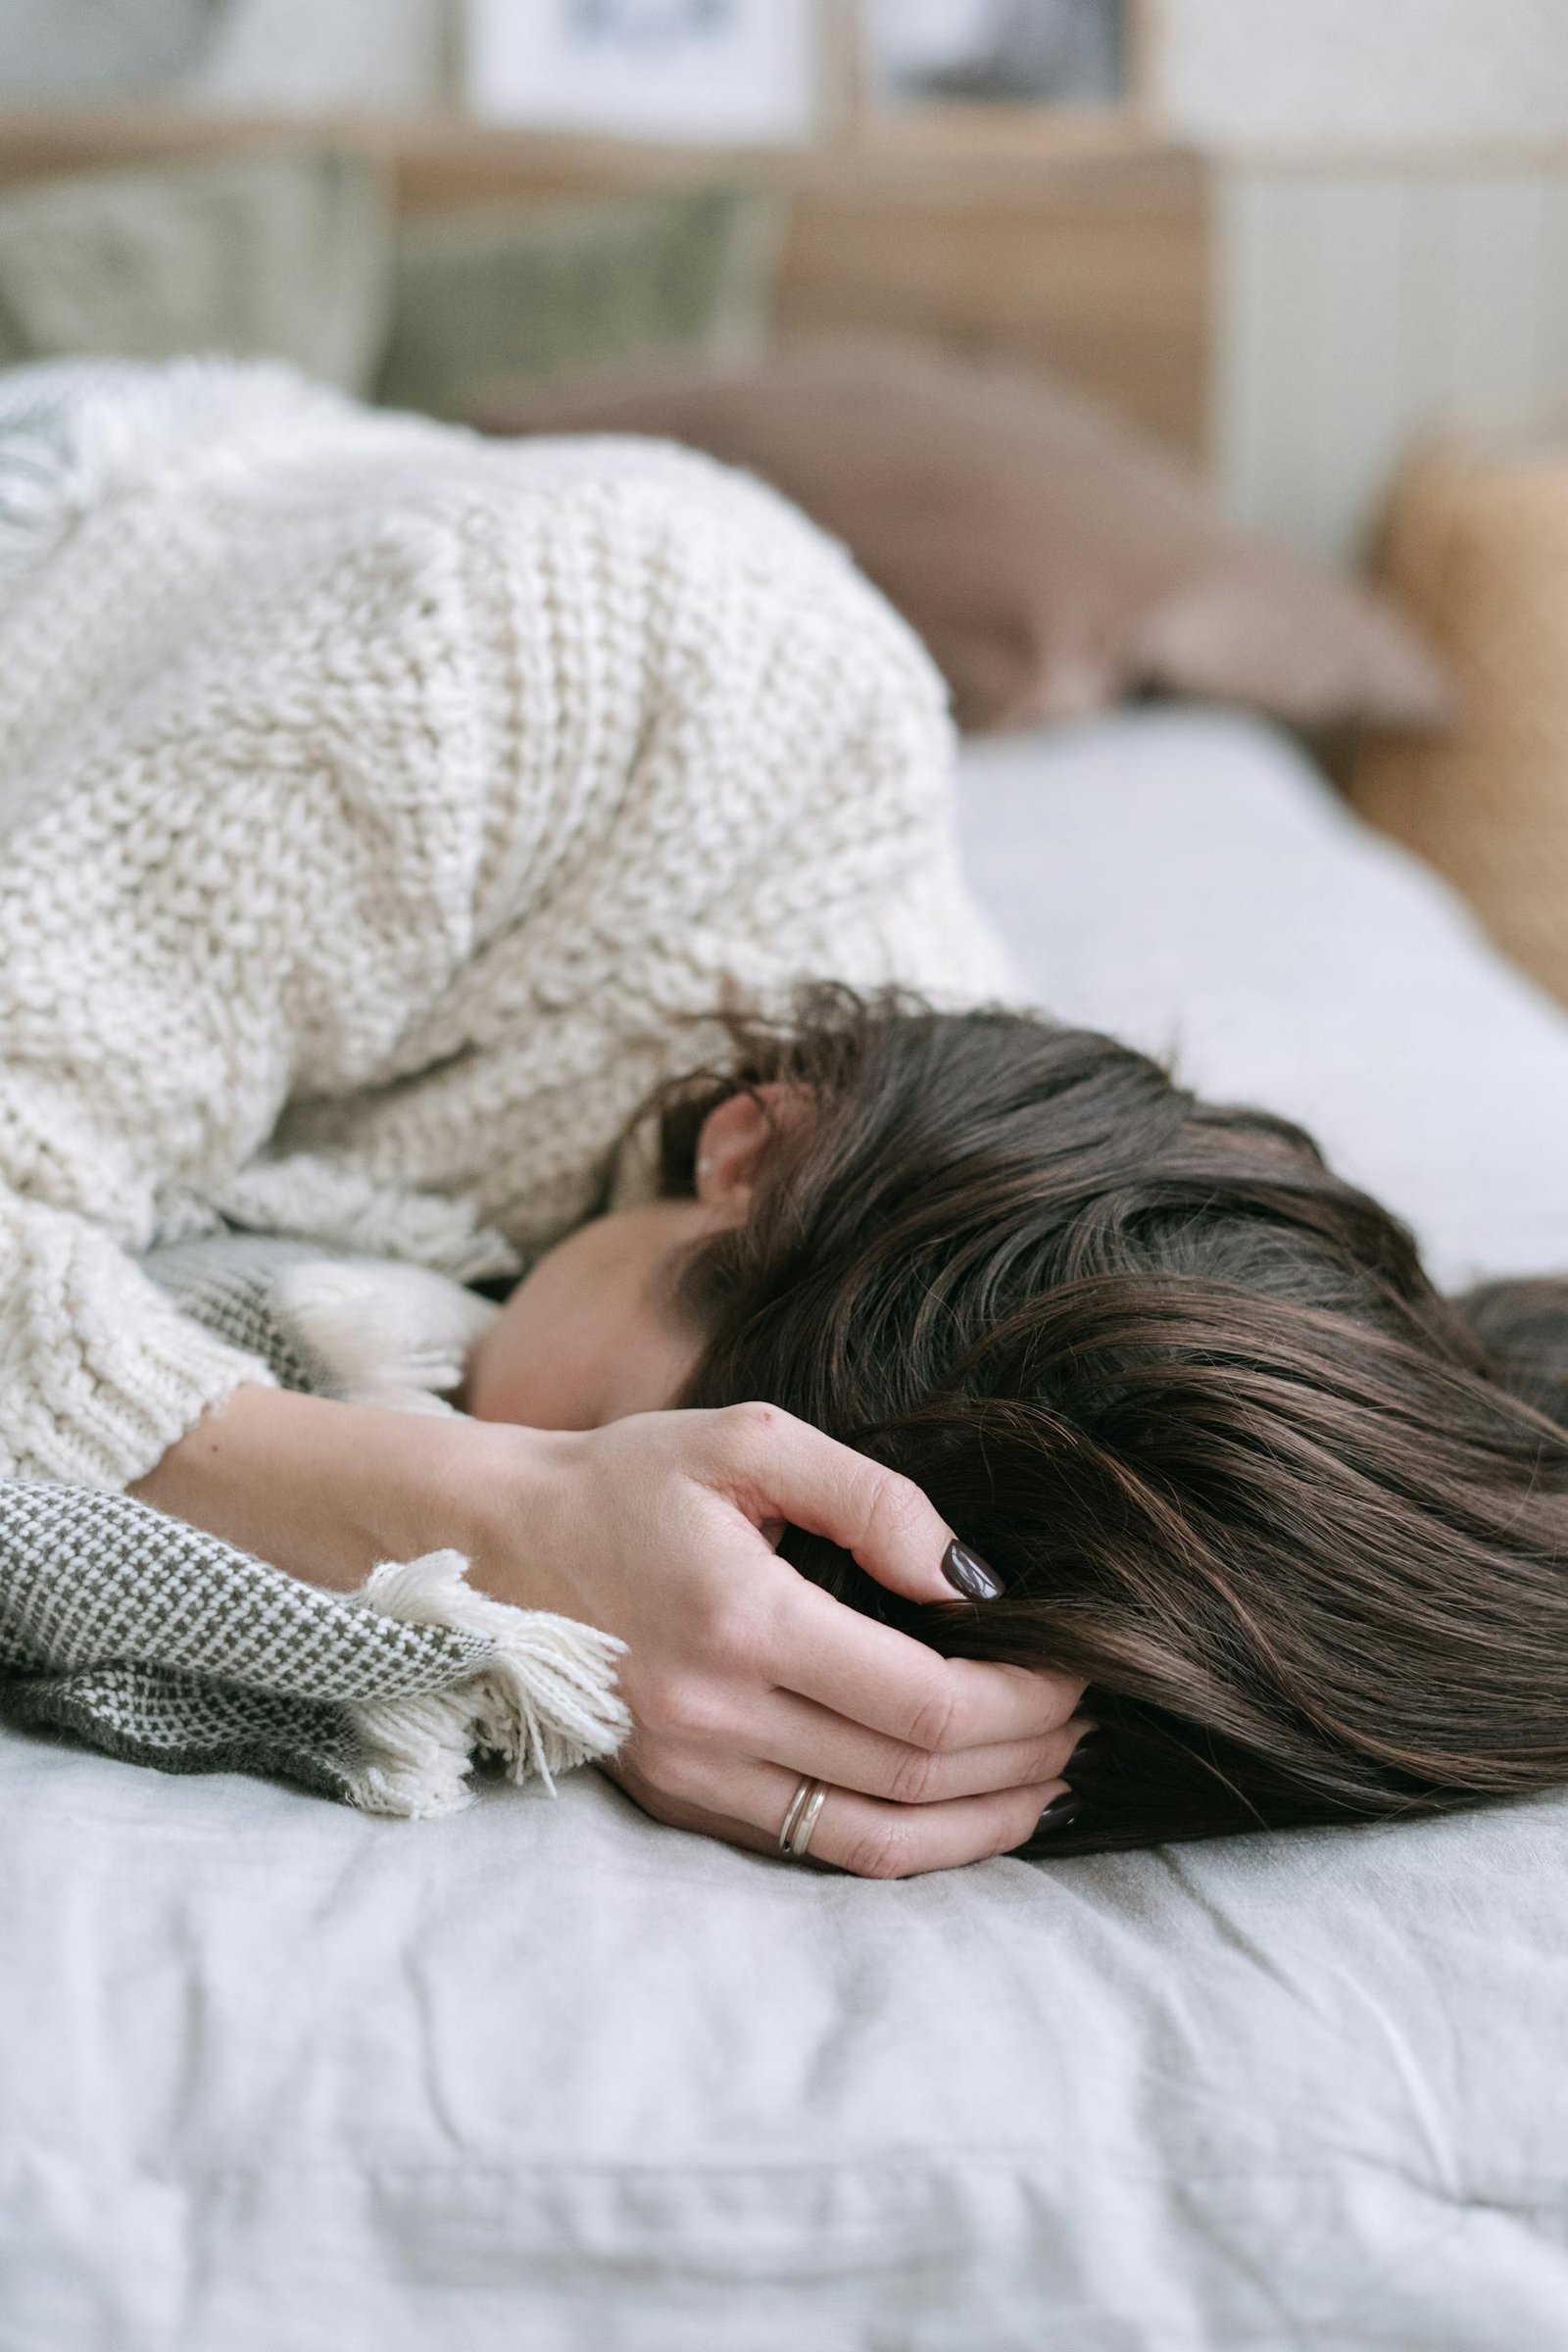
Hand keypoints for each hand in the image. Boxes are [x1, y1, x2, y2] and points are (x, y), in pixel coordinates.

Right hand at [136, 1387, 1088, 1876]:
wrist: (494, 1549)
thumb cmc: (628, 1479)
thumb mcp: (749, 1440)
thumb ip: (873, 1497)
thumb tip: (974, 1580)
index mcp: (742, 1622)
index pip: (927, 1705)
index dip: (1025, 1702)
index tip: (1076, 1667)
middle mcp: (718, 1719)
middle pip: (918, 1780)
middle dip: (1026, 1758)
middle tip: (1086, 1717)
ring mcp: (696, 1775)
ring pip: (879, 1841)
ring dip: (986, 1821)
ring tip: (1050, 1775)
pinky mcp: (683, 1802)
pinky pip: (821, 1849)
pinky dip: (913, 1842)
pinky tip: (964, 1806)